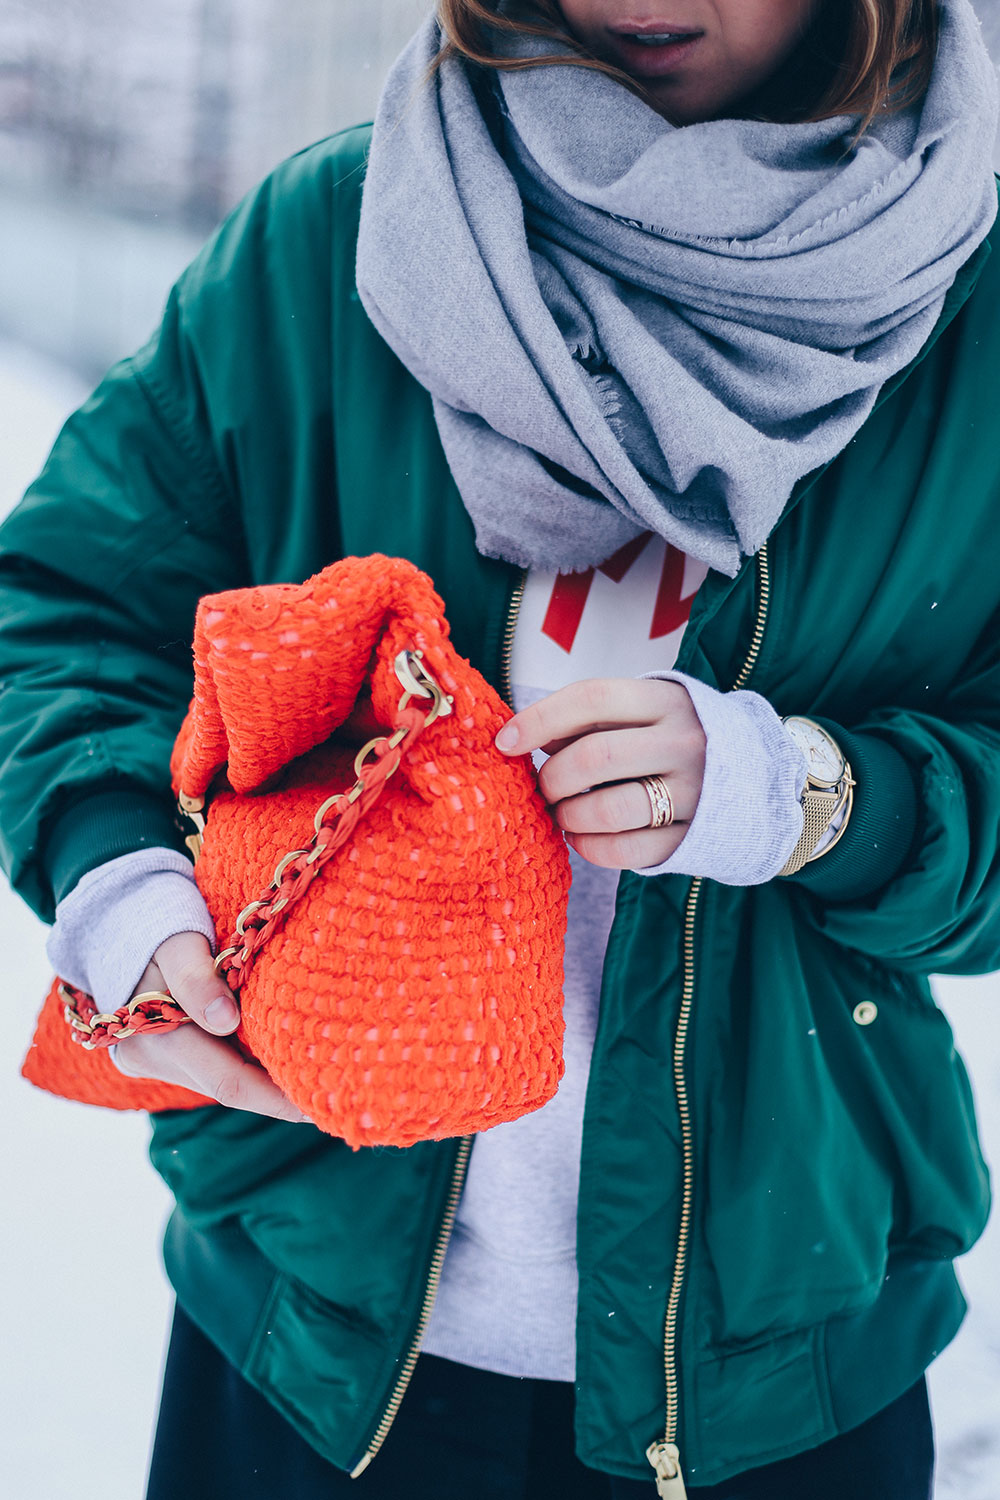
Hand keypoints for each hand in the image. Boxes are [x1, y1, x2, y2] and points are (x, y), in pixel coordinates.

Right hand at [112, 931, 310, 1121]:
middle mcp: (148, 1057)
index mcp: (153, 1036)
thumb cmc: (156, 921)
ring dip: (263, 1079)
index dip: (275, 1099)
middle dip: (277, 1094)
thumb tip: (227, 1022)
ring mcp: (151, 1058)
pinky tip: (281, 1056)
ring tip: (316, 1077)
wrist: (117, 916)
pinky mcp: (160, 1051)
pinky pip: (211, 1064)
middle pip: (227, 1086)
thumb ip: (198, 981)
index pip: (227, 1082)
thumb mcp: (178, 941)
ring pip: (220, 1077)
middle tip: (332, 1094)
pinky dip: (245, 1061)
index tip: (319, 1106)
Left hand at [494, 677, 705, 869]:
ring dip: (568, 815)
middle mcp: (685, 742)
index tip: (505, 741)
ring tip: (562, 813)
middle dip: (552, 778)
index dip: (539, 719)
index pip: (592, 699)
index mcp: (666, 701)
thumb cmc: (667, 738)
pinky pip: (626, 850)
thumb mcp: (639, 712)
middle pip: (595, 757)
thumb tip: (521, 738)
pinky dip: (589, 848)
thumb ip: (586, 720)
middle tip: (543, 788)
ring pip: (608, 808)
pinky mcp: (691, 836)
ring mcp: (693, 792)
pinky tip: (579, 838)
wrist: (750, 776)